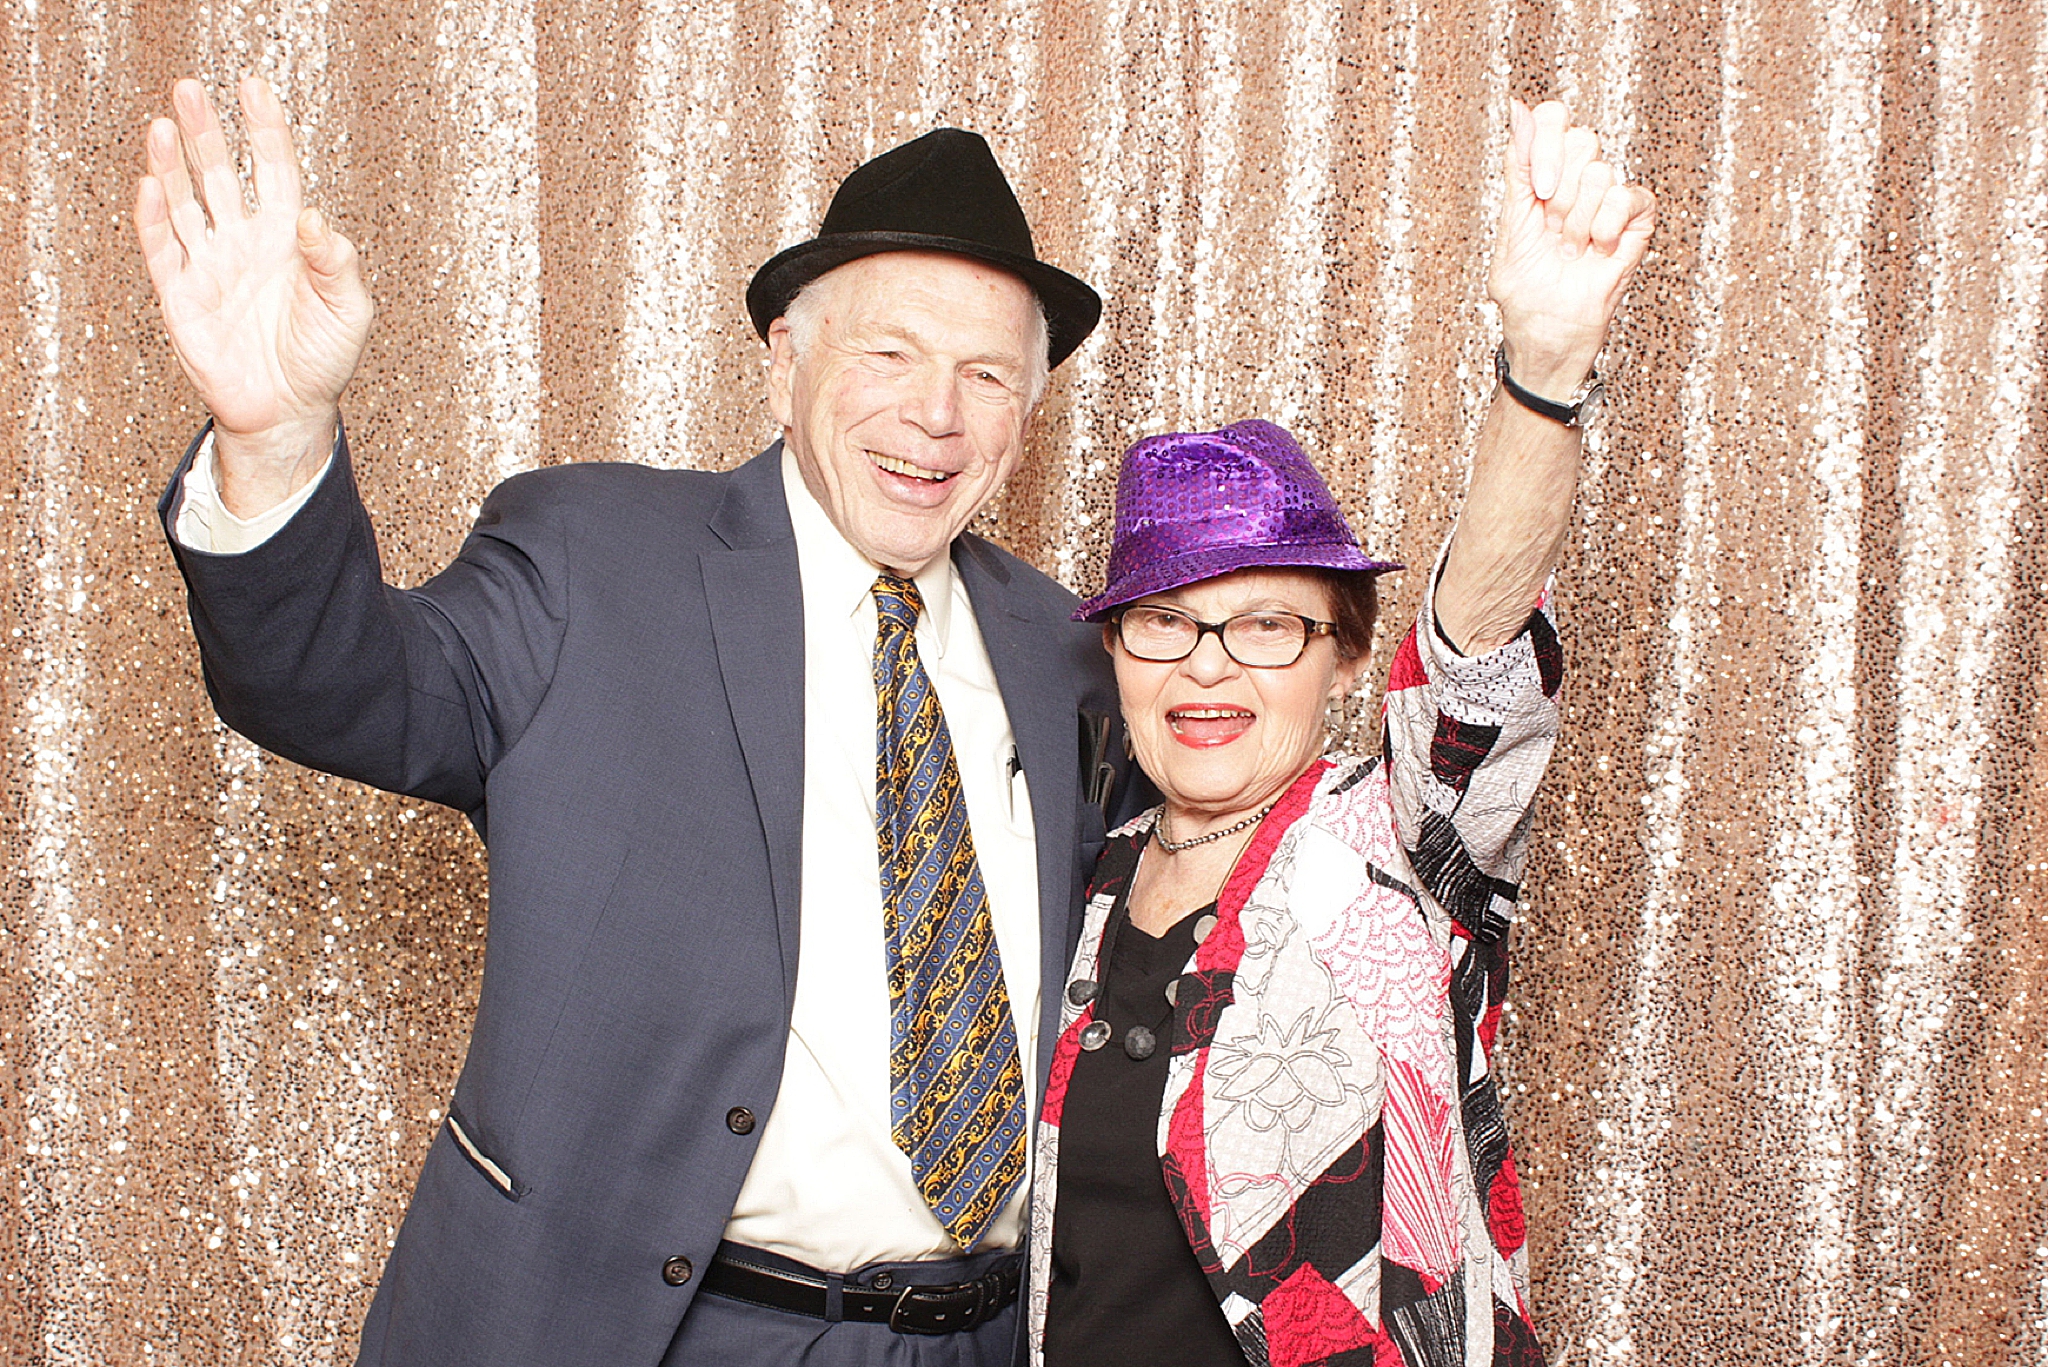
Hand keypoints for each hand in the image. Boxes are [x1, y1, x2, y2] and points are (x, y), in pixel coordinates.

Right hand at [135, 76, 371, 510]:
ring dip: (173, 165)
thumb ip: (336, 263)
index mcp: (287, 238)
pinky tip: (152, 185)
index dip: (263, 129)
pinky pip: (162, 250)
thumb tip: (313, 217)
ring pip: (185, 203)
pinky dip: (154, 218)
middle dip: (206, 133)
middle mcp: (244, 242)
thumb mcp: (349, 310)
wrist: (290, 411)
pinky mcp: (181, 297)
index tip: (253, 88)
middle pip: (219, 174)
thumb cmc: (324, 358)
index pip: (273, 169)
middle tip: (191, 89)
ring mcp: (210, 266)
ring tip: (165, 126)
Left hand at [1488, 99, 1656, 395]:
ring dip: (1576, 221)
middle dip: (1556, 191)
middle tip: (1551, 229)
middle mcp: (1578, 180)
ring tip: (1570, 251)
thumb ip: (1517, 167)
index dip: (1544, 142)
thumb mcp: (1511, 225)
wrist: (1549, 334)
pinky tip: (1598, 251)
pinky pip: (1628, 195)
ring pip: (1599, 173)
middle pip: (1580, 138)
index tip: (1536, 188)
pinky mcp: (1637, 218)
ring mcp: (1609, 198)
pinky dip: (1606, 226)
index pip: (1553, 118)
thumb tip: (1517, 106)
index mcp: (1543, 175)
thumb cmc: (1526, 290)